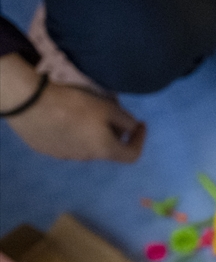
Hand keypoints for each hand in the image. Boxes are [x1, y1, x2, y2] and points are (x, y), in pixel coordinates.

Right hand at [6, 81, 144, 162]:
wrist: (29, 103)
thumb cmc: (74, 105)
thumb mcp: (108, 108)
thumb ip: (126, 120)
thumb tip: (132, 127)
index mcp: (104, 150)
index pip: (131, 156)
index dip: (140, 141)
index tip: (140, 125)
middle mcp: (86, 158)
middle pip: (107, 149)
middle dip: (114, 134)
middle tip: (111, 115)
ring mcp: (64, 156)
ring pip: (86, 147)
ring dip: (93, 135)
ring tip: (86, 115)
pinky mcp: (46, 149)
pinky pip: (67, 144)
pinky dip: (73, 134)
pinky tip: (65, 118)